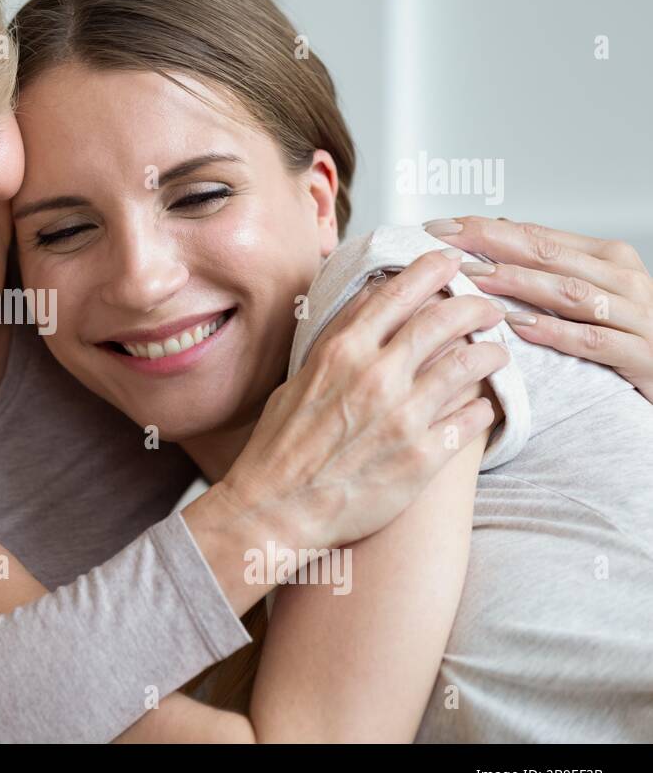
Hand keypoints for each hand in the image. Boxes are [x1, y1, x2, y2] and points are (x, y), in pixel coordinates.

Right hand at [187, 249, 508, 584]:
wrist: (276, 509)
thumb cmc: (280, 449)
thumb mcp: (297, 382)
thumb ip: (334, 346)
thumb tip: (362, 312)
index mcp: (342, 353)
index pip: (396, 293)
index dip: (431, 270)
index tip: (450, 262)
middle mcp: (376, 377)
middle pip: (444, 319)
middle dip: (474, 304)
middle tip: (487, 306)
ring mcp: (404, 416)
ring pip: (469, 364)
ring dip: (490, 351)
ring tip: (496, 351)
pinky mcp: (424, 456)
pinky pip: (474, 417)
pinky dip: (485, 405)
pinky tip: (486, 404)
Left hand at [424, 216, 652, 401]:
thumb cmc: (629, 332)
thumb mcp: (591, 291)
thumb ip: (549, 264)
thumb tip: (498, 229)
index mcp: (607, 258)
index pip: (538, 235)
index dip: (487, 229)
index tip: (443, 226)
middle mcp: (621, 279)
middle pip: (548, 255)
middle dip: (492, 244)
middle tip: (447, 241)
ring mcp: (635, 315)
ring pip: (569, 292)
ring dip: (517, 283)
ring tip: (474, 278)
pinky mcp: (641, 354)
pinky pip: (592, 340)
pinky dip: (554, 332)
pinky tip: (519, 326)